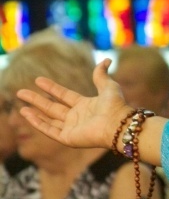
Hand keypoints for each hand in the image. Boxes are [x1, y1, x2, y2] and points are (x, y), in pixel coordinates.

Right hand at [17, 59, 131, 149]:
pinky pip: (50, 130)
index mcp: (86, 105)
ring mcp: (72, 128)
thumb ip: (101, 74)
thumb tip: (106, 60)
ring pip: (49, 120)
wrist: (118, 124)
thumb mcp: (108, 86)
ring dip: (34, 113)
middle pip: (52, 107)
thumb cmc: (116, 106)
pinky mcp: (69, 138)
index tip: (38, 80)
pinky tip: (27, 114)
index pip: (64, 95)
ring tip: (21, 106)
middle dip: (37, 100)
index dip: (51, 88)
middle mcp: (78, 117)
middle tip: (21, 92)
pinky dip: (38, 123)